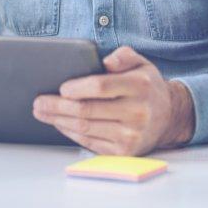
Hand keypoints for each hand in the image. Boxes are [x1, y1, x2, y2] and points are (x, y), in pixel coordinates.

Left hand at [32, 46, 193, 155]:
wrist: (169, 117)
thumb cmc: (146, 86)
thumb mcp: (141, 63)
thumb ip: (123, 56)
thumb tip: (105, 62)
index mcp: (139, 86)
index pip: (102, 87)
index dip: (77, 88)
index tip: (60, 88)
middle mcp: (137, 112)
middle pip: (88, 110)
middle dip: (58, 107)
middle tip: (38, 102)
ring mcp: (131, 135)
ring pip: (85, 128)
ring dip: (59, 121)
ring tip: (42, 113)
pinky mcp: (124, 152)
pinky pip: (90, 142)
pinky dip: (71, 133)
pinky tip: (60, 124)